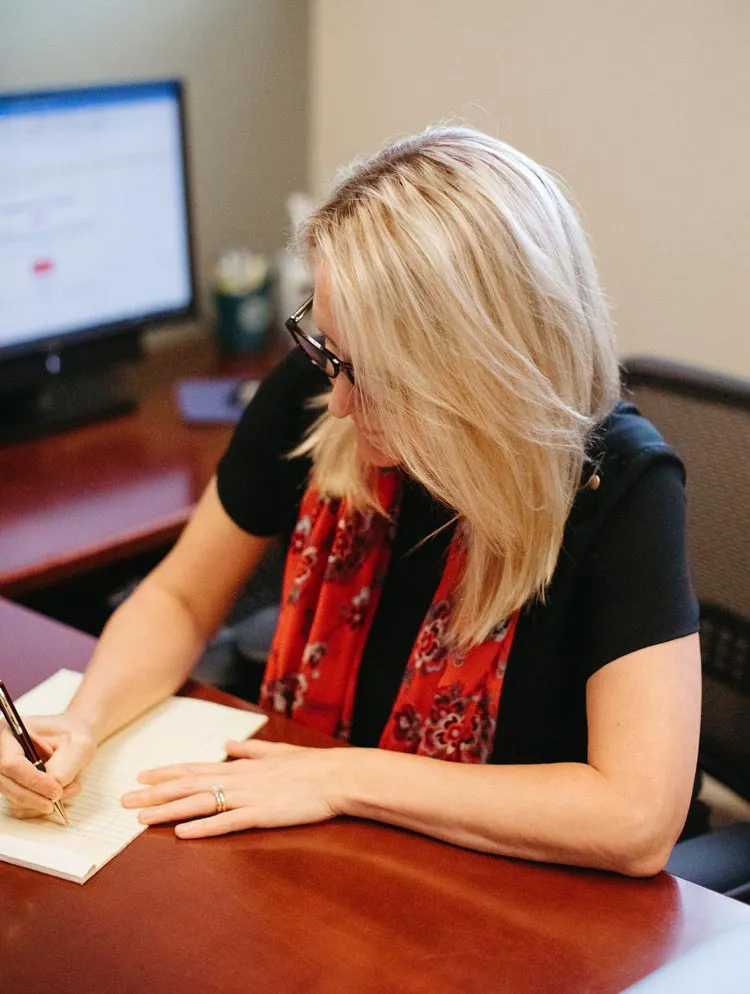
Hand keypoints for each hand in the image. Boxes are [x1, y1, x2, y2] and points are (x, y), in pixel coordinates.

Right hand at [0, 712, 95, 818]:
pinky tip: (59, 792)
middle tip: (58, 797)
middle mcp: (2, 753)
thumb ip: (65, 767)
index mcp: (12, 734)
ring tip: (67, 788)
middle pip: (7, 783)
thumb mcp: (79, 745)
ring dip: (40, 800)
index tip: (56, 790)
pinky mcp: (12, 786)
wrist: (73, 738)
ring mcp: (6, 772)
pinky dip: (39, 805)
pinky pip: (20, 806)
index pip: (12, 763)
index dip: (33, 780)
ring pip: (13, 798)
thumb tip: (54, 787)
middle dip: (35, 796)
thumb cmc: (74, 734)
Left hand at [121, 739, 347, 838]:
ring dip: (168, 810)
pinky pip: (227, 822)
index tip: (142, 776)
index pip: (196, 768)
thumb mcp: (278, 752)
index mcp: (242, 766)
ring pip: (200, 803)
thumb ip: (250, 750)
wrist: (337, 776)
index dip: (167, 773)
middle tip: (124, 800)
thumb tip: (228, 743)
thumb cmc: (311, 766)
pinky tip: (183, 833)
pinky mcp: (261, 814)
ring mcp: (248, 797)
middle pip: (189, 785)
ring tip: (141, 818)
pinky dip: (203, 827)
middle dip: (155, 793)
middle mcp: (238, 779)